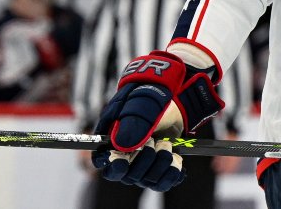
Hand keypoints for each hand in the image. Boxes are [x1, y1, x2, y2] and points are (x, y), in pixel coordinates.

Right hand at [91, 51, 222, 190]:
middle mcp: (124, 154)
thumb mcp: (142, 105)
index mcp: (111, 138)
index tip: (122, 163)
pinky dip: (171, 175)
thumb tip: (124, 147)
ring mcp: (142, 162)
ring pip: (145, 179)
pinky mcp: (158, 166)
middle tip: (154, 142)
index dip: (111, 166)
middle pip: (127, 175)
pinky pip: (161, 182)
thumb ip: (133, 124)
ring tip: (167, 146)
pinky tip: (178, 165)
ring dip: (159, 165)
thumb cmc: (151, 97)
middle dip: (143, 160)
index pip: (102, 161)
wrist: (174, 97)